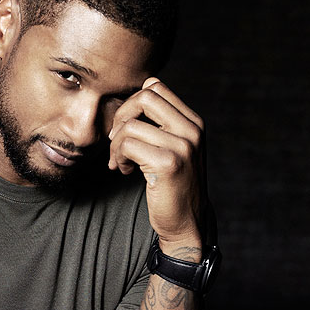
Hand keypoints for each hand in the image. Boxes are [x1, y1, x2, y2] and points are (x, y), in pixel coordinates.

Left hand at [108, 77, 205, 253]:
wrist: (186, 222)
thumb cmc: (172, 186)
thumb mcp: (172, 149)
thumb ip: (159, 125)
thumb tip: (131, 103)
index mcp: (193, 122)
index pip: (156, 87)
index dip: (132, 105)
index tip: (126, 129)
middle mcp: (192, 130)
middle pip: (145, 97)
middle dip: (121, 117)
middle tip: (116, 142)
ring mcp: (183, 146)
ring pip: (131, 125)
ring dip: (116, 145)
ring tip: (119, 162)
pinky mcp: (168, 163)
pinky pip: (128, 145)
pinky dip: (117, 158)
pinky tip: (123, 171)